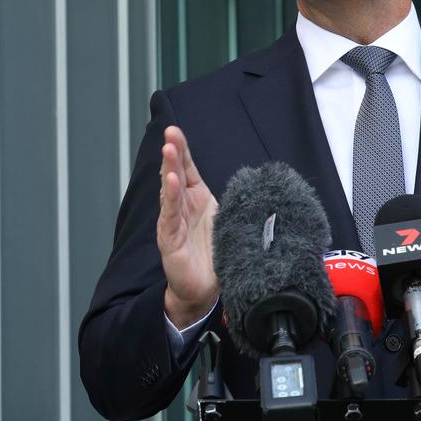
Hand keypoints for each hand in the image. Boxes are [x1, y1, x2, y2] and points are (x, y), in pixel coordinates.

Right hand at [157, 126, 218, 327]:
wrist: (204, 290)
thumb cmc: (213, 255)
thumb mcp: (225, 221)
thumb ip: (230, 202)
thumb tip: (252, 182)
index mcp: (195, 200)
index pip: (187, 169)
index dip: (182, 150)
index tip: (176, 131)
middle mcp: (181, 207)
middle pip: (175, 175)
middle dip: (173, 153)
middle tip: (170, 133)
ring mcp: (173, 223)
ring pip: (170, 192)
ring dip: (169, 170)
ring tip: (168, 151)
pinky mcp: (170, 240)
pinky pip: (170, 216)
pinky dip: (170, 199)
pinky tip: (171, 183)